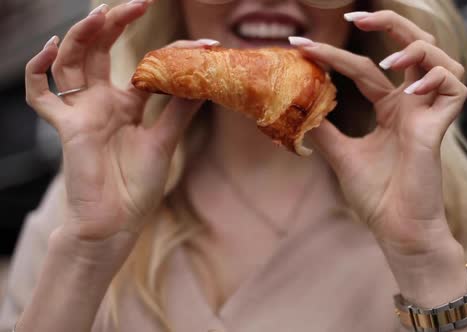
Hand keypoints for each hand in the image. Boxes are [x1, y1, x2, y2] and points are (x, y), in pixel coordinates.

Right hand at [25, 1, 212, 242]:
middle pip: (100, 52)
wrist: (116, 223)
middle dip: (115, 25)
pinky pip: (39, 95)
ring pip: (71, 62)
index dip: (170, 51)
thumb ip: (178, 110)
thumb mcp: (165, 141)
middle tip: (137, 4)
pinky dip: (37, 71)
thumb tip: (203, 80)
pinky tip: (50, 48)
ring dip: (81, 35)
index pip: (142, 65)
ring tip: (101, 13)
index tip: (204, 45)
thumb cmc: (138, 186)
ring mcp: (82, 112)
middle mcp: (101, 102)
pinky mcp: (67, 128)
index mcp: (127, 104)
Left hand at [292, 10, 466, 300]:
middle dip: (388, 24)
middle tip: (356, 17)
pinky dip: (434, 78)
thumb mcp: (341, 156)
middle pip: (412, 47)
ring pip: (440, 58)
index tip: (299, 44)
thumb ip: (323, 130)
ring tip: (387, 64)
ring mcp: (429, 114)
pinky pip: (454, 86)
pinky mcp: (442, 127)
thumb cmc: (377, 197)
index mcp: (390, 109)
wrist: (397, 230)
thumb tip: (294, 110)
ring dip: (415, 49)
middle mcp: (412, 105)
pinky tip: (410, 89)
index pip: (364, 68)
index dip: (334, 54)